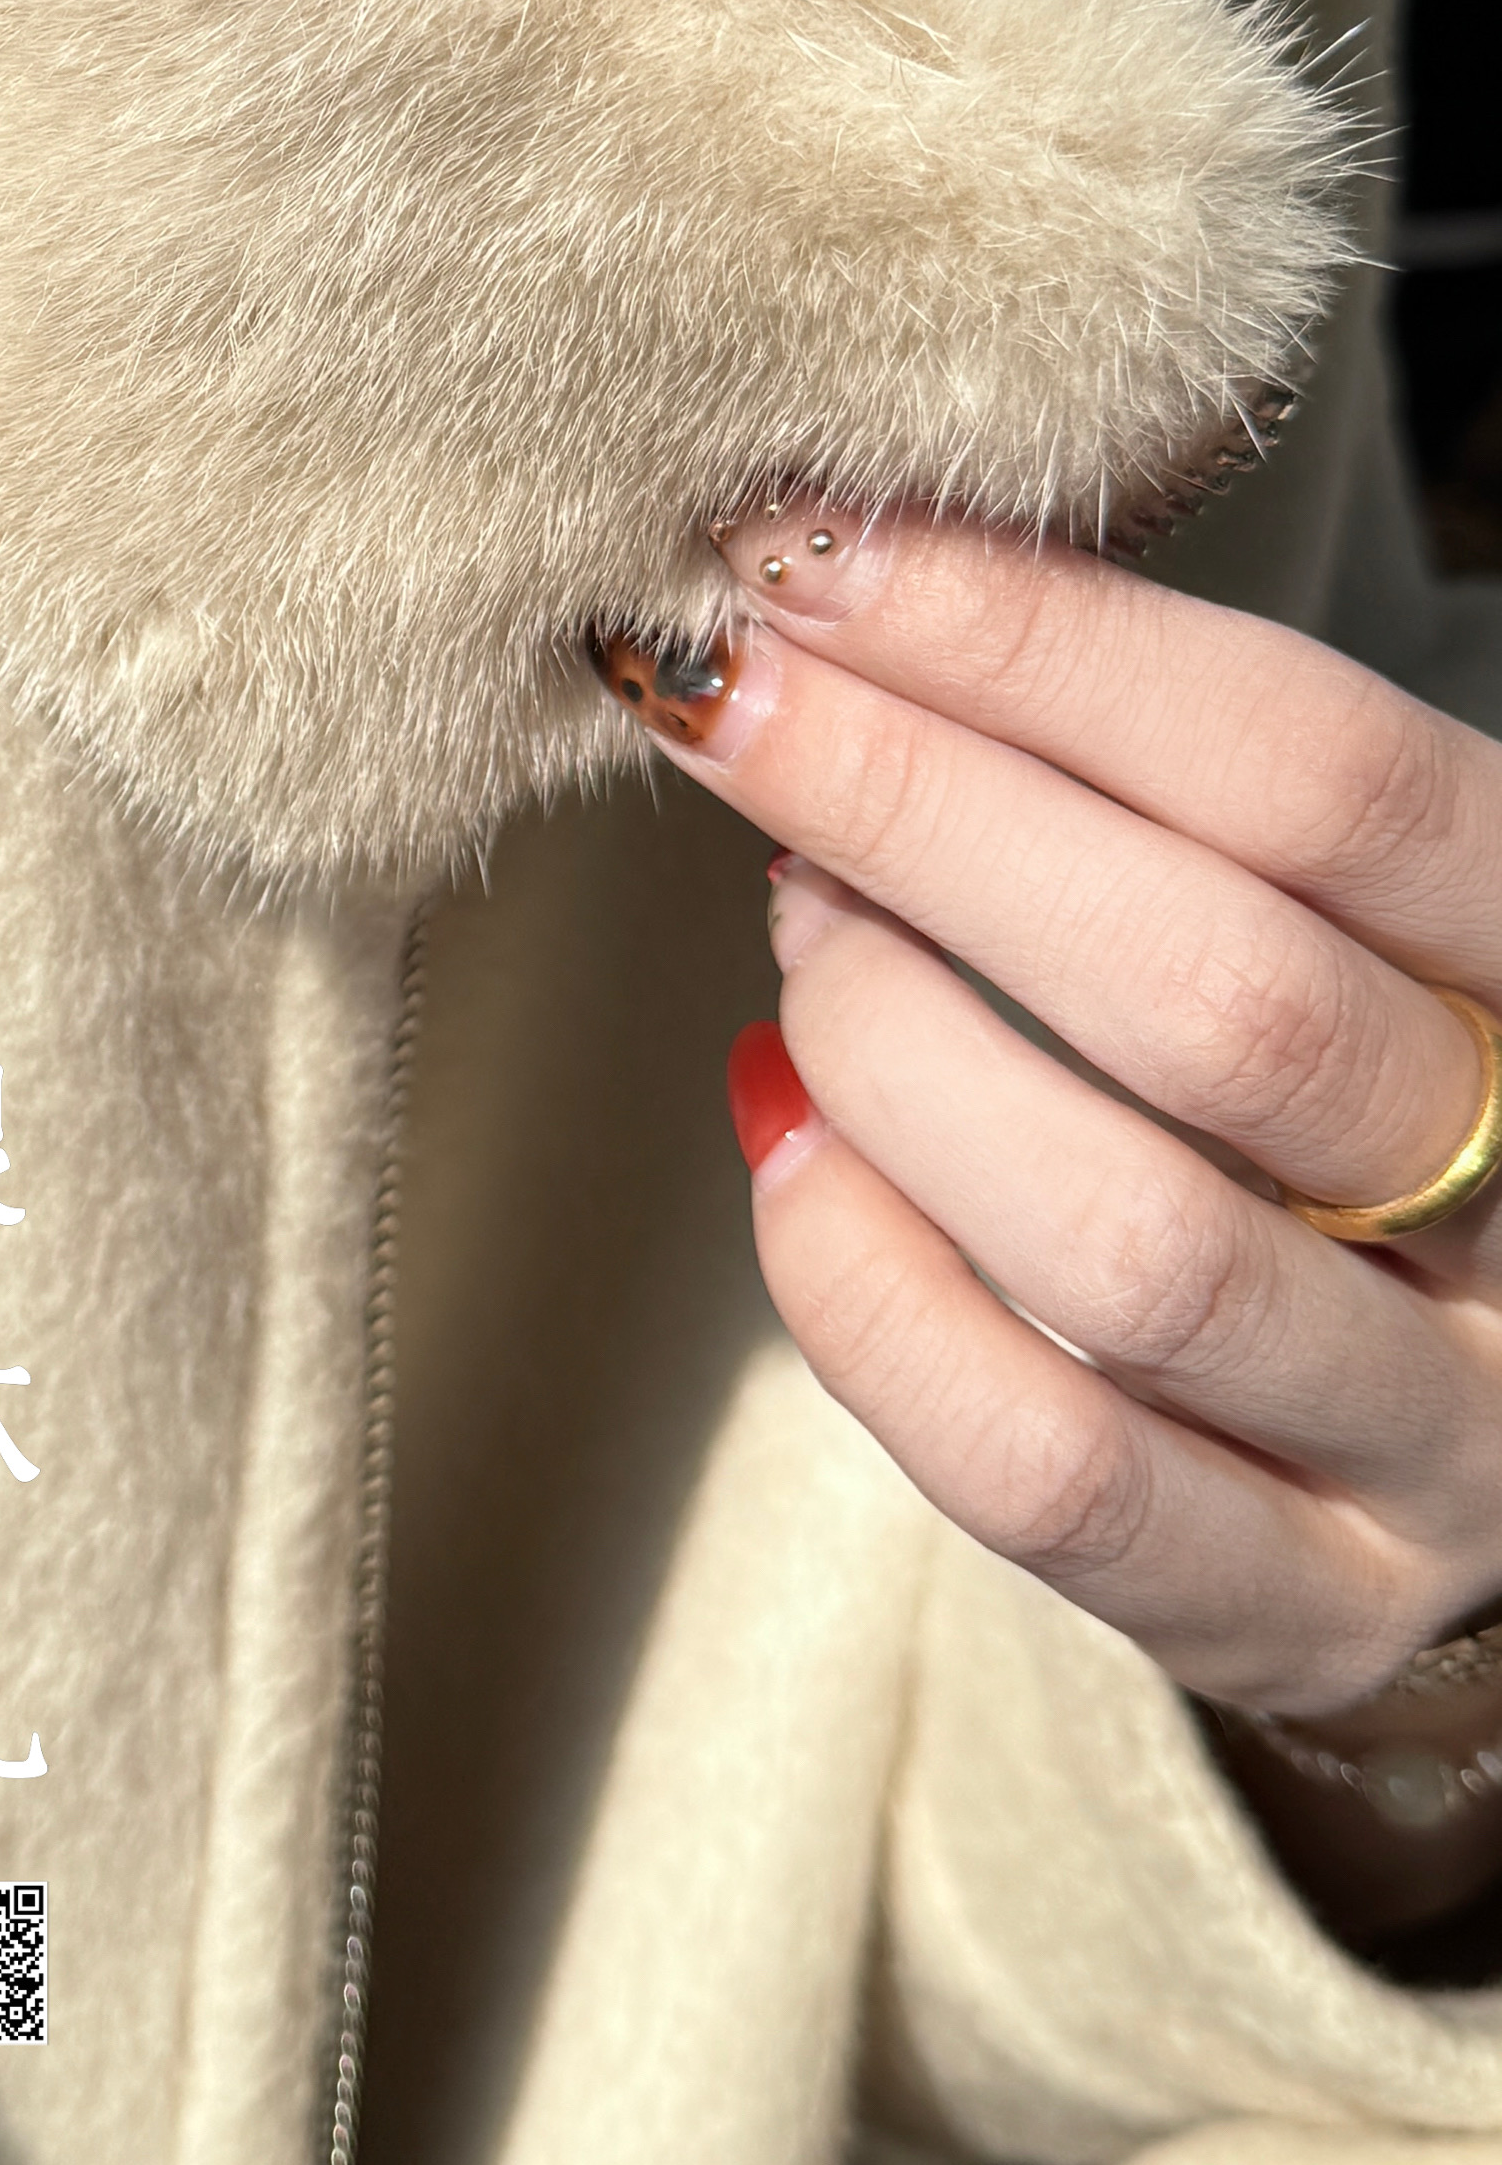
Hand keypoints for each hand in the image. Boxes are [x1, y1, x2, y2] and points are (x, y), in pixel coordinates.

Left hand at [600, 514, 1501, 1794]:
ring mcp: (1438, 1435)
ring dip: (896, 1050)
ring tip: (796, 924)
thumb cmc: (1348, 1050)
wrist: (1476, 1396)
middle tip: (736, 706)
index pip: (1321, 775)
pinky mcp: (1306, 1610)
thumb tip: (826, 595)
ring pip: (1128, 1247)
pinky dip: (863, 1285)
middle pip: (1219, 999)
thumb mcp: (1319, 886)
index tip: (808, 554)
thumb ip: (1143, 764)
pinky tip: (783, 1132)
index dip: (1041, 646)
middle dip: (920, 817)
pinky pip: (1043, 1467)